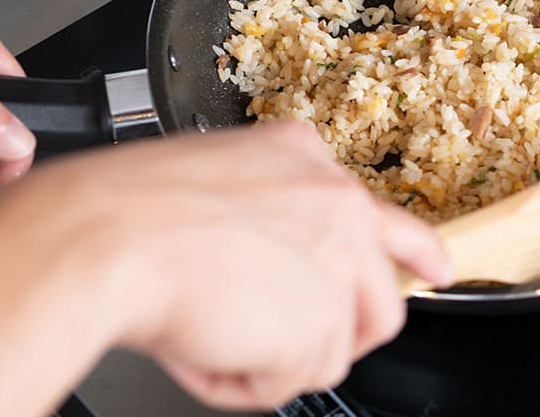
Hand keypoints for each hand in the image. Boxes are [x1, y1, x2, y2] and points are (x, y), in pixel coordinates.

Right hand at [0, 121, 452, 412]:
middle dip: (334, 335)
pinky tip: (205, 343)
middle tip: (279, 344)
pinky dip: (245, 382)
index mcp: (302, 156)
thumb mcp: (210, 187)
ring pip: (335, 348)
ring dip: (276, 358)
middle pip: (379, 299)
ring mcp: (339, 258)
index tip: (437, 270)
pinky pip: (293, 382)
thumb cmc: (125, 212)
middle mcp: (336, 198)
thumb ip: (266, 221)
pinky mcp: (324, 318)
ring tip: (217, 332)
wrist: (103, 236)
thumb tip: (277, 275)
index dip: (414, 253)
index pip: (380, 211)